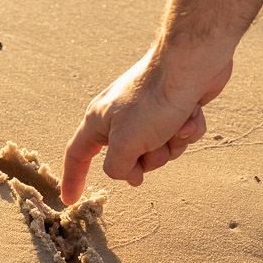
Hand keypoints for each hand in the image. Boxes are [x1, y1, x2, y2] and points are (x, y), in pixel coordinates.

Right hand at [60, 49, 231, 204]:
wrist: (192, 63)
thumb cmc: (155, 99)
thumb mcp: (127, 143)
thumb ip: (118, 167)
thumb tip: (130, 175)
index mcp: (99, 121)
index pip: (77, 155)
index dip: (73, 178)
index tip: (70, 199)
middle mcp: (120, 116)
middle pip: (129, 160)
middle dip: (150, 159)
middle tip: (156, 143)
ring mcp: (147, 112)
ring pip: (159, 150)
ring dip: (173, 144)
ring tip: (177, 123)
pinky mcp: (173, 108)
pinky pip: (179, 135)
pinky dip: (188, 128)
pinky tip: (192, 113)